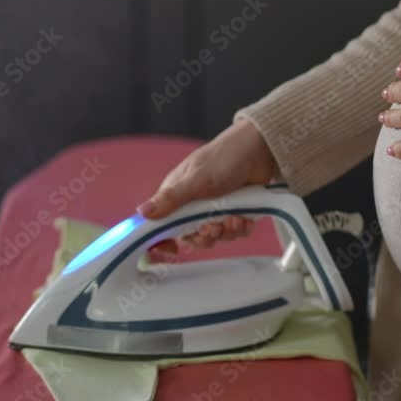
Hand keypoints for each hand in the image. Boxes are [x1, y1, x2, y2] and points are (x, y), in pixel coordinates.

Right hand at [138, 119, 277, 256]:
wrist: (259, 150)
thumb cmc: (223, 158)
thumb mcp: (194, 180)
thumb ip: (170, 199)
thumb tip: (142, 212)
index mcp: (178, 197)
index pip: (162, 225)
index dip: (163, 240)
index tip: (170, 249)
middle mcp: (195, 206)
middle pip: (191, 237)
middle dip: (204, 237)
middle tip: (212, 227)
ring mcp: (216, 210)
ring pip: (216, 237)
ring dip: (225, 232)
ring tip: (232, 217)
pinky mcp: (236, 213)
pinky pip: (236, 233)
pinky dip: (240, 228)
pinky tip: (243, 217)